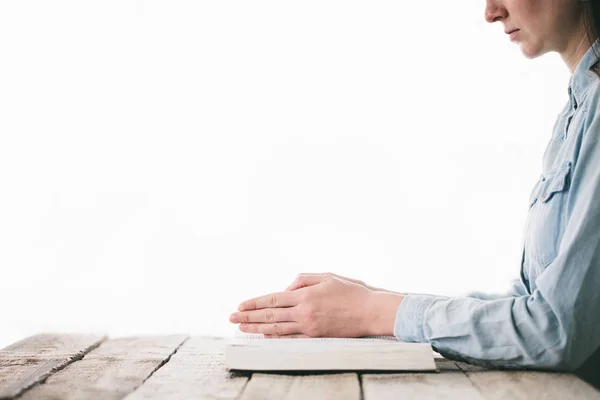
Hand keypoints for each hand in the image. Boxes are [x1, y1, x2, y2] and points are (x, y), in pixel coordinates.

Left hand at [229, 276, 404, 337]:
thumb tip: (285, 289)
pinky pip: (290, 339)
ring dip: (256, 329)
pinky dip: (275, 338)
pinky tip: (264, 337)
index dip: (254, 303)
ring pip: (276, 329)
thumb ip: (303, 280)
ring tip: (241, 327)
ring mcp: (309, 327)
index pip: (272, 300)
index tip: (240, 305)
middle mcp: (304, 312)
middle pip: (269, 316)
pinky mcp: (316, 337)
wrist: (370, 311)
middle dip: (248, 317)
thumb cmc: (350, 291)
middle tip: (231, 318)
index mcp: (305, 295)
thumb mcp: (326, 276)